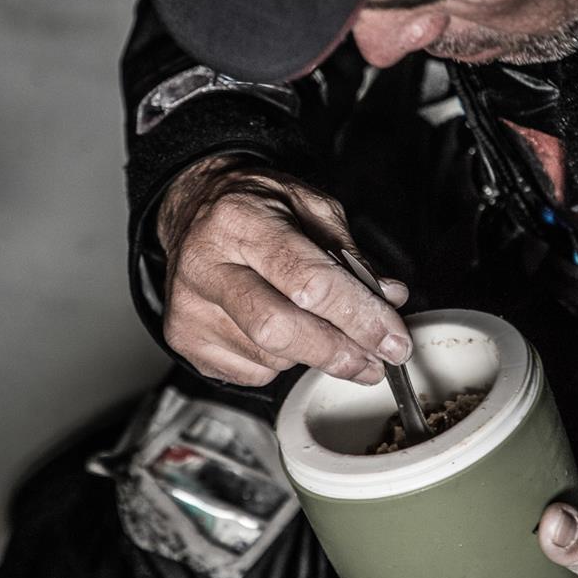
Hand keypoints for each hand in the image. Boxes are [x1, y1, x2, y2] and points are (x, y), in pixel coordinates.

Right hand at [157, 155, 410, 386]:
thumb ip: (351, 255)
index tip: (393, 338)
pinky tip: (282, 331)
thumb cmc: (257, 206)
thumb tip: (389, 298)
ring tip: (325, 331)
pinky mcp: (184, 338)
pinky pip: (252, 371)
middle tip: (374, 361)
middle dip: (337, 352)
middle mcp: (205, 264)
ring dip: (314, 355)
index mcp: (240, 220)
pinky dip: (281, 361)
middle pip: (280, 329)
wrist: (194, 208)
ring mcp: (189, 306)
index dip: (358, 316)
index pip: (308, 280)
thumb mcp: (310, 207)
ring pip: (270, 357)